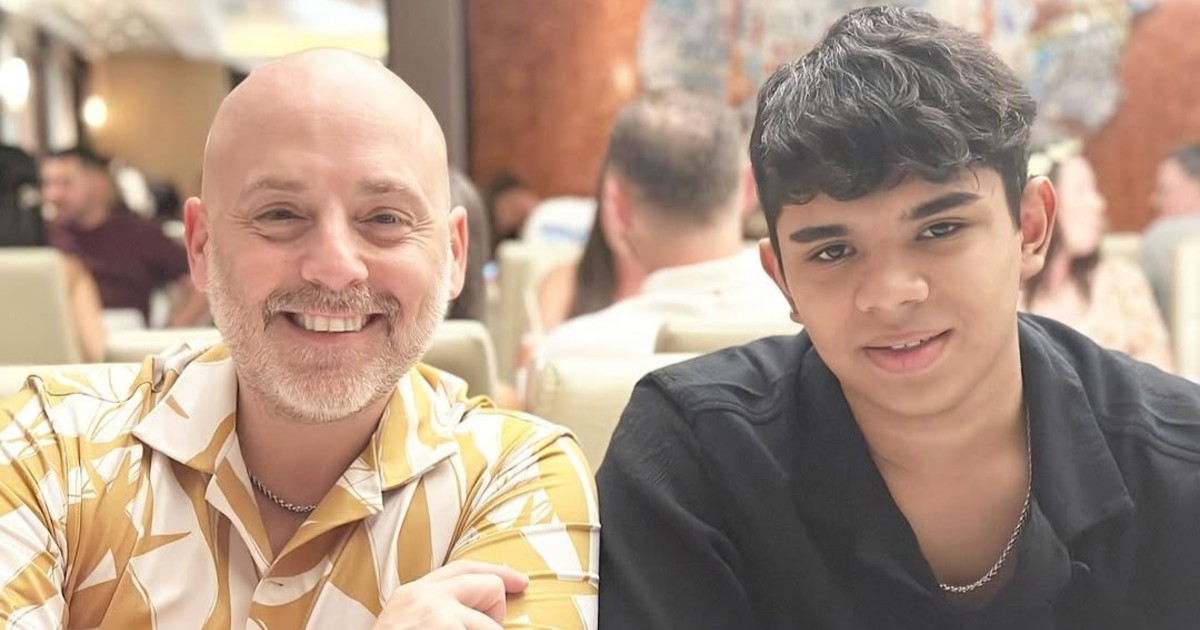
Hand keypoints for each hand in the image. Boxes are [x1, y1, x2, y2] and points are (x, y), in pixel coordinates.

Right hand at [373, 560, 529, 629]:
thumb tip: (479, 607)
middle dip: (496, 617)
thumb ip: (437, 608)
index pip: (464, 569)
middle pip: (490, 588)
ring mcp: (438, 616)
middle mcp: (425, 597)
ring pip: (492, 626)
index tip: (521, 581)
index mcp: (413, 594)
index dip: (498, 572)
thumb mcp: (406, 622)